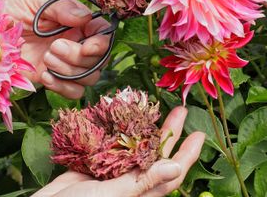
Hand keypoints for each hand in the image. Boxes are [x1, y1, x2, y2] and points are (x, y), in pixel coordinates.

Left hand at [0, 0, 110, 98]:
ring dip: (71, 72)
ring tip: (47, 59)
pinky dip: (63, 87)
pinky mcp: (51, 77)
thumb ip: (62, 7)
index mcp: (75, 19)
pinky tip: (46, 76)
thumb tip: (86, 17)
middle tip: (54, 48)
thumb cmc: (11, 4)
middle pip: (99, 59)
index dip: (102, 43)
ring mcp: (64, 61)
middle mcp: (74, 40)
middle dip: (79, 57)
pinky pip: (72, 91)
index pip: (103, 33)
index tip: (87, 46)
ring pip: (88, 76)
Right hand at [32, 107, 204, 196]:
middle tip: (181, 111)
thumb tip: (175, 168)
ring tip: (154, 108)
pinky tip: (122, 114)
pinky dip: (118, 128)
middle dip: (170, 131)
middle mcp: (130, 179)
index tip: (199, 134)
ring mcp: (113, 169)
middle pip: (156, 153)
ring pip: (136, 145)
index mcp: (140, 192)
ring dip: (146, 126)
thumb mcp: (111, 196)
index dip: (186, 154)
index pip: (171, 172)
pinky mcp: (96, 161)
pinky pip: (112, 142)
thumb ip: (141, 183)